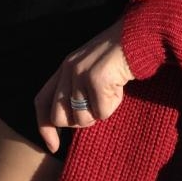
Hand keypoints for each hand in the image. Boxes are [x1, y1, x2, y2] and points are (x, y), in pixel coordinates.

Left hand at [34, 21, 134, 152]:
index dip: (44, 128)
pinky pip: (102, 112)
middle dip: (80, 120)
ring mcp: (81, 73)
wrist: (140, 33)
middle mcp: (68, 69)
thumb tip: (70, 121)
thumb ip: (77, 88)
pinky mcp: (96, 79)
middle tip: (99, 104)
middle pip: (60, 117)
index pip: (42, 102)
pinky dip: (113, 105)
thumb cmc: (119, 54)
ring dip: (100, 111)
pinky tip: (119, 86)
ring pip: (82, 118)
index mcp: (65, 66)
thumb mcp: (91, 67)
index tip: (54, 146)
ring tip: (111, 89)